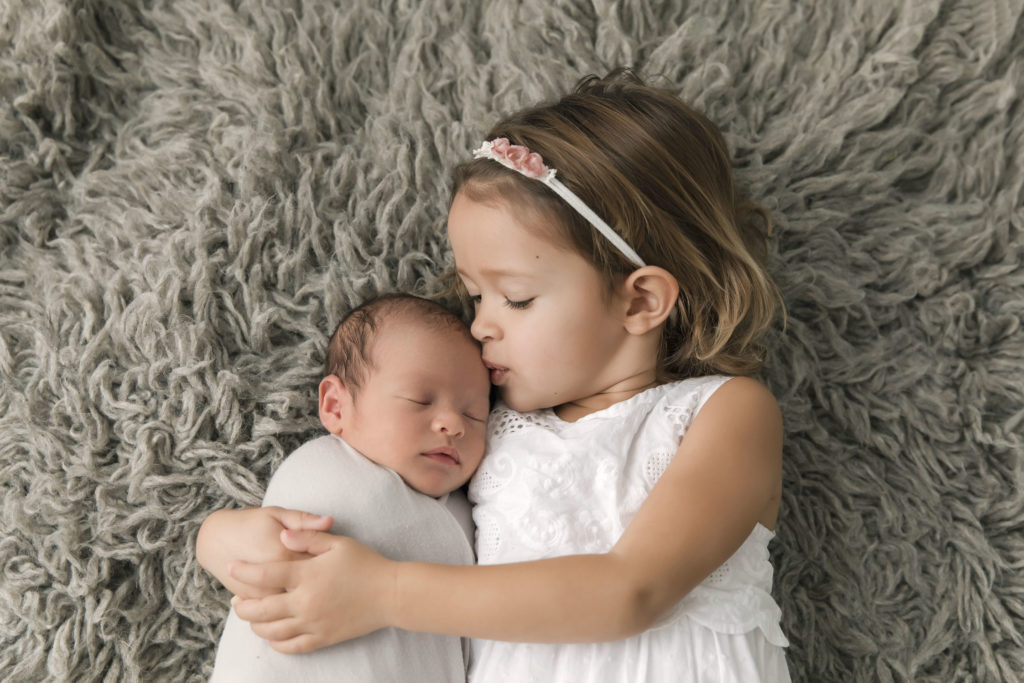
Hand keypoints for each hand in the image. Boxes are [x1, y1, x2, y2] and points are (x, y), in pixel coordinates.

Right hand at [196, 507, 333, 598]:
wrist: (215, 539)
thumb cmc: (252, 523)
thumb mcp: (277, 514)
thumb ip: (304, 520)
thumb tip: (330, 521)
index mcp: (285, 552)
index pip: (319, 565)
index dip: (332, 565)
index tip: (338, 563)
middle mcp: (274, 576)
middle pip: (308, 587)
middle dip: (320, 585)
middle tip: (327, 579)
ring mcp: (262, 591)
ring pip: (292, 602)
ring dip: (304, 597)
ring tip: (312, 588)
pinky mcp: (252, 600)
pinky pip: (275, 609)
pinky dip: (286, 605)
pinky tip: (294, 596)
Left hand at [230, 530, 395, 653]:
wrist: (391, 594)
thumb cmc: (366, 564)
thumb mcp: (338, 543)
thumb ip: (308, 537)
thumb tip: (282, 535)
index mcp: (308, 574)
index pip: (265, 573)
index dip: (244, 570)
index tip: (231, 566)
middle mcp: (306, 601)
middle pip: (261, 608)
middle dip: (242, 605)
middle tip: (236, 600)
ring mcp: (313, 623)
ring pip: (271, 631)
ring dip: (255, 625)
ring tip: (251, 617)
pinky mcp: (322, 638)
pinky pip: (291, 646)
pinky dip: (276, 643)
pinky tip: (272, 635)